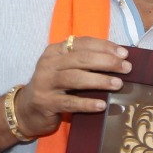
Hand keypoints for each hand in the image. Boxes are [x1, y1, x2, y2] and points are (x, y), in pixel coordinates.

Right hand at [15, 35, 131, 137]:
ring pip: (75, 78)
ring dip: (99, 80)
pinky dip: (87, 103)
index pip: (82, 43)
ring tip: (118, 84)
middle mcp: (49, 64)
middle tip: (126, 68)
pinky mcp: (46, 103)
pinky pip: (70, 102)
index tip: (124, 54)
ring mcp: (45, 83)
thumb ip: (84, 62)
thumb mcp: (65, 69)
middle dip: (106, 62)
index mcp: (56, 51)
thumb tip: (118, 60)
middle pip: (81, 59)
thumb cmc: (54, 87)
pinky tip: (102, 105)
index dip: (104, 47)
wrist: (26, 110)